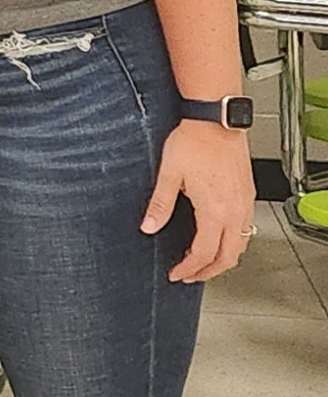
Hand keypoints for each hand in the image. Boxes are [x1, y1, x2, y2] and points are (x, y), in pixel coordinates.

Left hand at [145, 118, 256, 281]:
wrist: (216, 121)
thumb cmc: (194, 141)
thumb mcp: (169, 175)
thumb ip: (159, 205)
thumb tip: (148, 227)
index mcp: (215, 210)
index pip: (204, 253)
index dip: (189, 268)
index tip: (177, 274)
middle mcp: (235, 210)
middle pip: (228, 256)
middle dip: (209, 271)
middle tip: (190, 276)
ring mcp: (245, 202)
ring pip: (241, 244)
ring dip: (223, 258)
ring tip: (203, 262)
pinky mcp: (248, 193)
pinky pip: (246, 228)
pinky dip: (233, 242)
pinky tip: (219, 238)